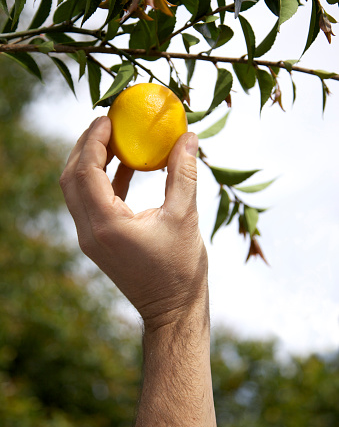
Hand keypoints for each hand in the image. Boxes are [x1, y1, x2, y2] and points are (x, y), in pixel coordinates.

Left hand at [60, 117, 207, 329]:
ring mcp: (90, 239)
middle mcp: (89, 232)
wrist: (172, 309)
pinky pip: (92, 203)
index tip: (108, 117)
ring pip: (76, 190)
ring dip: (91, 162)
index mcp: (106, 225)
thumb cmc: (181, 269)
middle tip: (106, 122)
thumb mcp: (185, 217)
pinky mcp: (98, 242)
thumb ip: (183, 173)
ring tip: (114, 138)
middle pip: (71, 178)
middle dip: (85, 146)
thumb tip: (187, 137)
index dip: (94, 140)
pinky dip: (103, 180)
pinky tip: (126, 165)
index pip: (86, 171)